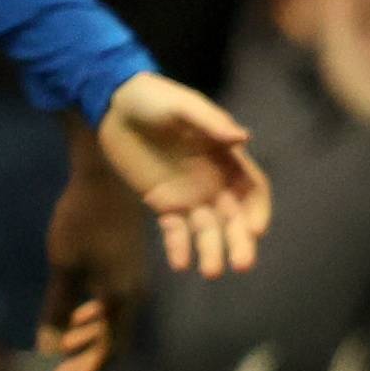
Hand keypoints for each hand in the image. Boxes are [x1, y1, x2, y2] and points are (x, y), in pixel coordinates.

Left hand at [35, 125, 152, 370]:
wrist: (107, 177)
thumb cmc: (81, 221)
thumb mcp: (63, 267)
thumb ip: (57, 310)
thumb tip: (50, 350)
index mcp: (122, 298)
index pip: (111, 349)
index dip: (90, 370)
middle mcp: (135, 293)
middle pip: (114, 339)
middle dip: (87, 359)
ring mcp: (133, 278)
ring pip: (113, 320)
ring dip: (89, 337)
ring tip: (62, 347)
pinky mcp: (127, 264)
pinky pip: (113, 302)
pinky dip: (94, 315)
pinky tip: (76, 316)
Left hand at [95, 68, 268, 281]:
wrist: (112, 105)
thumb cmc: (154, 98)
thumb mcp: (183, 106)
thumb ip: (210, 123)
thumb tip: (242, 139)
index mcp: (226, 156)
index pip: (252, 189)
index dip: (257, 210)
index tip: (255, 231)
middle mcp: (213, 180)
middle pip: (234, 217)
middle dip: (240, 241)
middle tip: (241, 265)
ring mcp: (188, 194)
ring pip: (207, 229)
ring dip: (211, 251)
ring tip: (210, 272)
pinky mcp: (162, 202)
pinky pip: (175, 230)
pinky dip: (179, 246)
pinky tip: (179, 264)